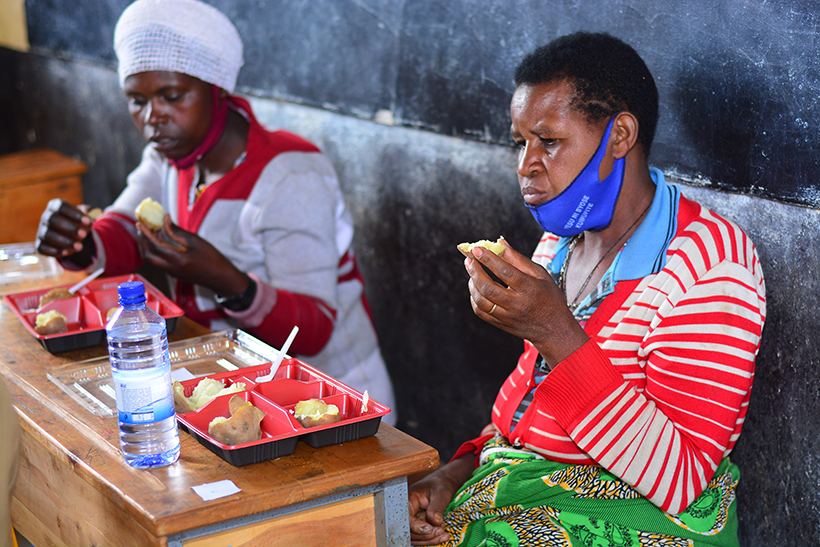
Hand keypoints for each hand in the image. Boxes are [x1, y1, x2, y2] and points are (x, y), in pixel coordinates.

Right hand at [35, 199, 92, 256]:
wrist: (70, 236)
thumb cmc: (78, 224)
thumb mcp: (84, 221)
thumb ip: (86, 221)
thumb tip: (88, 223)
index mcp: (55, 206)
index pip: (61, 206)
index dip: (74, 214)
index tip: (88, 222)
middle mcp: (46, 216)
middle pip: (53, 219)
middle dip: (70, 228)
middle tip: (84, 235)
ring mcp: (41, 230)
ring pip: (48, 234)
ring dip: (64, 241)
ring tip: (79, 247)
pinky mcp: (39, 244)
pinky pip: (42, 248)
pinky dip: (54, 251)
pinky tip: (67, 253)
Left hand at [137, 216, 249, 295]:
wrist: (220, 277)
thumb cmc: (212, 258)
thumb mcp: (195, 241)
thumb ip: (177, 231)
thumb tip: (164, 220)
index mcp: (177, 259)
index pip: (155, 245)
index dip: (146, 233)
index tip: (140, 222)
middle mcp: (171, 268)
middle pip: (147, 255)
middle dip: (142, 240)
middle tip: (142, 227)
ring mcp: (171, 272)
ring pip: (151, 259)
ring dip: (148, 245)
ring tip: (151, 230)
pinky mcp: (173, 273)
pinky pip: (158, 261)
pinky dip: (155, 250)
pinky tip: (161, 240)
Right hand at [408, 454, 473, 544]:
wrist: (443, 485)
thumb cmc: (440, 485)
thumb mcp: (441, 493)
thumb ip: (437, 507)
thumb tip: (436, 522)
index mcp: (407, 499)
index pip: (406, 518)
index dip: (417, 527)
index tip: (430, 529)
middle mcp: (406, 511)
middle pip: (409, 531)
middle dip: (425, 535)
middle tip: (441, 532)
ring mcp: (412, 520)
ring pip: (415, 537)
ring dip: (429, 539)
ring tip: (444, 535)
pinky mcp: (418, 526)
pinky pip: (422, 537)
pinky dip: (432, 539)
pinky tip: (443, 535)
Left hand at [464, 239, 587, 366]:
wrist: (555, 329)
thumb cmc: (549, 298)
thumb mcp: (541, 275)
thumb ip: (518, 259)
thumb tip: (500, 243)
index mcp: (529, 289)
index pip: (505, 272)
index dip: (489, 259)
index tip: (476, 249)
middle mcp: (517, 304)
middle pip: (489, 288)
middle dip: (475, 272)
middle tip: (469, 260)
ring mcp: (508, 316)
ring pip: (482, 301)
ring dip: (472, 285)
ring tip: (472, 272)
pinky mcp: (502, 325)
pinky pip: (481, 313)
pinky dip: (474, 299)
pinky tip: (476, 288)